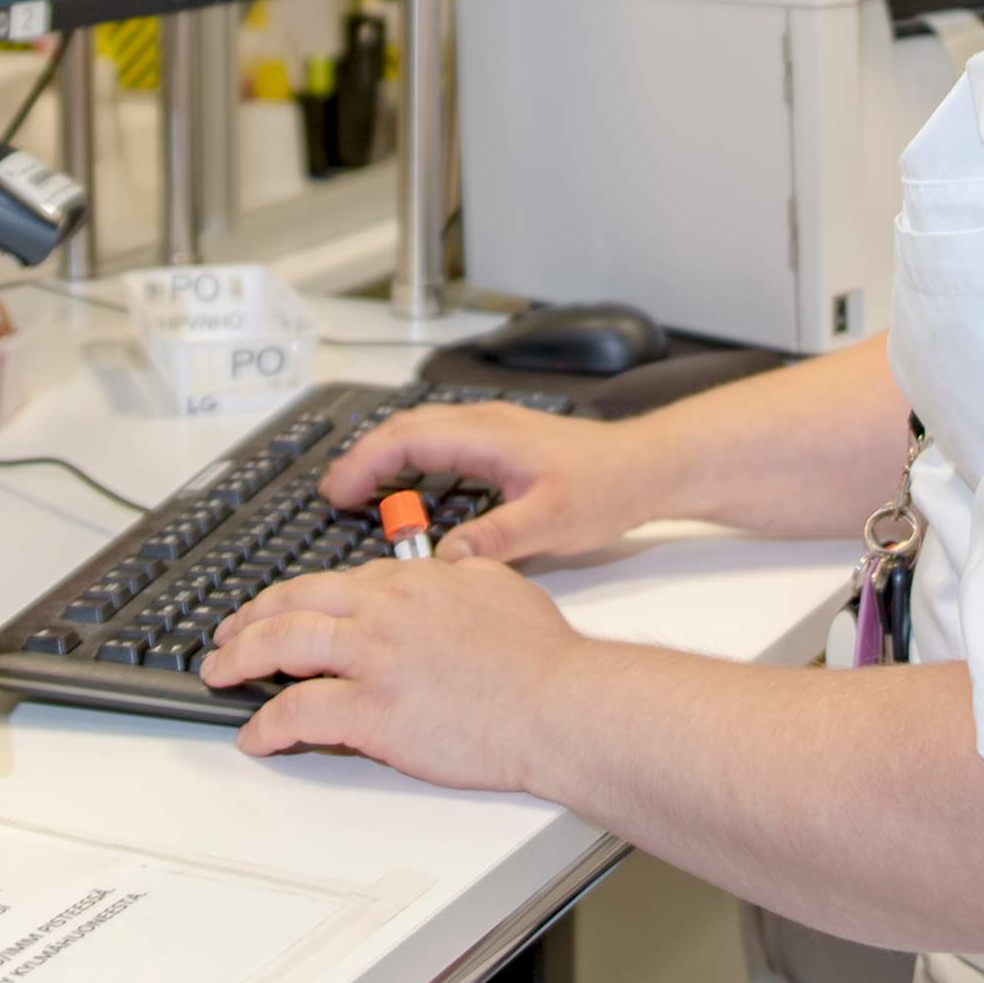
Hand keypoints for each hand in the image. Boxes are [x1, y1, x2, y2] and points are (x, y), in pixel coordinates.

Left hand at [199, 557, 588, 787]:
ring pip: (282, 645)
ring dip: (240, 659)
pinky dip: (268, 724)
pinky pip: (298, 712)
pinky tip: (257, 735)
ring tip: (219, 674)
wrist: (560, 704)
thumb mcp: (501, 586)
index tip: (283, 611)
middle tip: (227, 634)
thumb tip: (445, 569)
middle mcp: (383, 611)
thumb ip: (462, 573)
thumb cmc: (542, 658)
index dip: (298, 598)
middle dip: (249, 618)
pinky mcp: (372, 710)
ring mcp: (374, 659)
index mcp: (411, 582)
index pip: (335, 582)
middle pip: (292, 603)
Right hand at [315, 404, 671, 563]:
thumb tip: (446, 560)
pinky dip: (412, 457)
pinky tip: (411, 486)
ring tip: (359, 490)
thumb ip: (497, 539)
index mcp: (488, 436)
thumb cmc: (608, 487)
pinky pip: (442, 440)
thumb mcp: (552, 521)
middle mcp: (486, 423)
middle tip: (334, 493)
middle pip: (405, 428)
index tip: (337, 492)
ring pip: (422, 430)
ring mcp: (495, 428)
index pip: (406, 439)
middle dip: (364, 457)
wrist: (649, 466)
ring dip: (386, 455)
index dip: (365, 464)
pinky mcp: (505, 441)